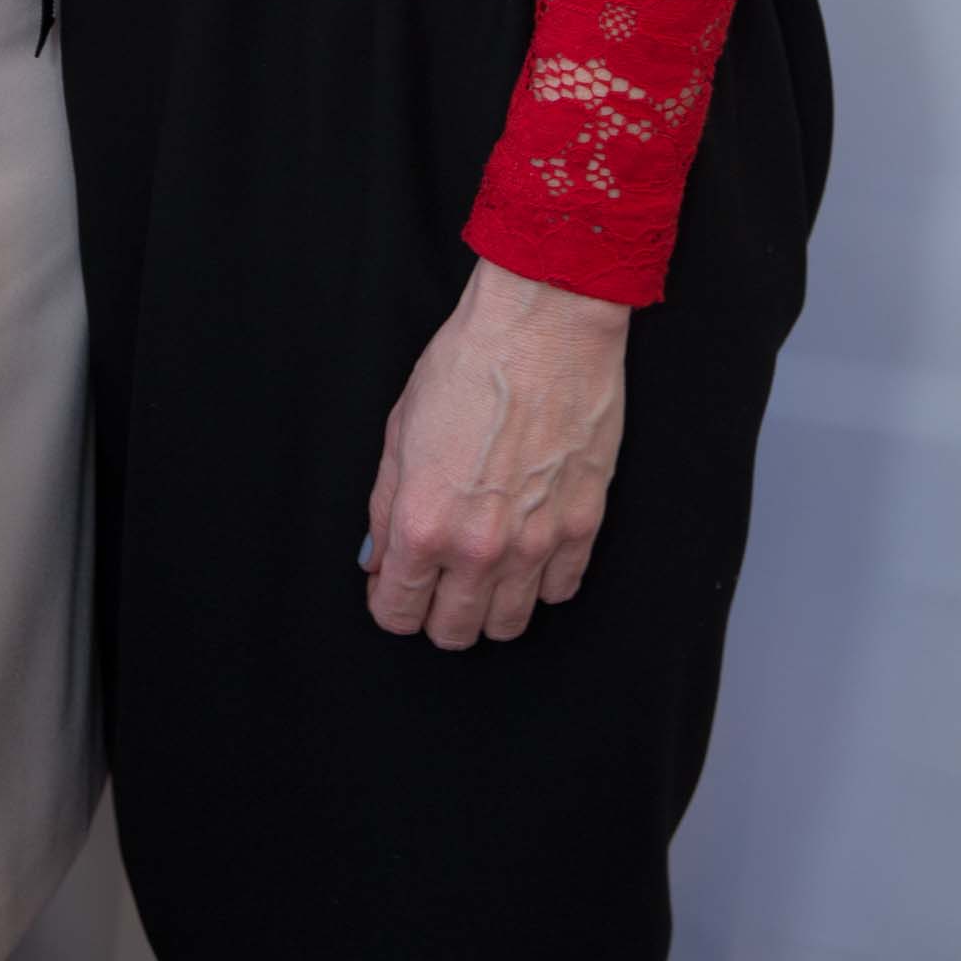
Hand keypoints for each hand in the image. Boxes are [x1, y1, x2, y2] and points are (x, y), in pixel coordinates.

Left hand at [363, 256, 627, 649]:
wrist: (543, 328)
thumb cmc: (470, 363)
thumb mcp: (401, 429)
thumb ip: (385, 504)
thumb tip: (378, 557)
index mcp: (423, 522)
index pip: (398, 610)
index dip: (390, 605)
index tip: (393, 593)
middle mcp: (478, 547)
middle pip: (453, 631)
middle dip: (435, 615)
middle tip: (435, 584)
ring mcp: (535, 544)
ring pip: (508, 626)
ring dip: (488, 609)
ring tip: (481, 574)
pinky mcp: (582, 528)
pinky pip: (559, 591)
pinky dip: (539, 583)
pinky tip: (526, 554)